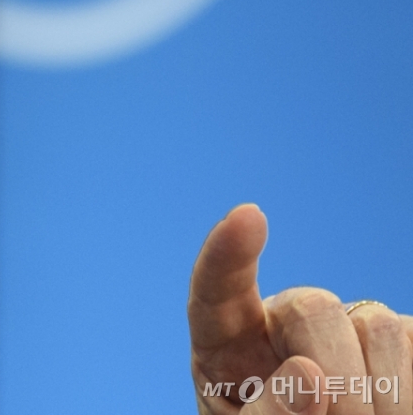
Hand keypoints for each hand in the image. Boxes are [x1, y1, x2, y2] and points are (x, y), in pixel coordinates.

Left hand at [189, 204, 411, 414]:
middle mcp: (283, 321)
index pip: (218, 287)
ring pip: (375, 325)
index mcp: (229, 343)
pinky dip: (410, 387)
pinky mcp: (393, 342)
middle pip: (314, 308)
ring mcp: (340, 327)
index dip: (228, 252)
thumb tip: (309, 375)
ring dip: (382, 392)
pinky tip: (394, 409)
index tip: (248, 216)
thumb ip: (267, 414)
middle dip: (337, 375)